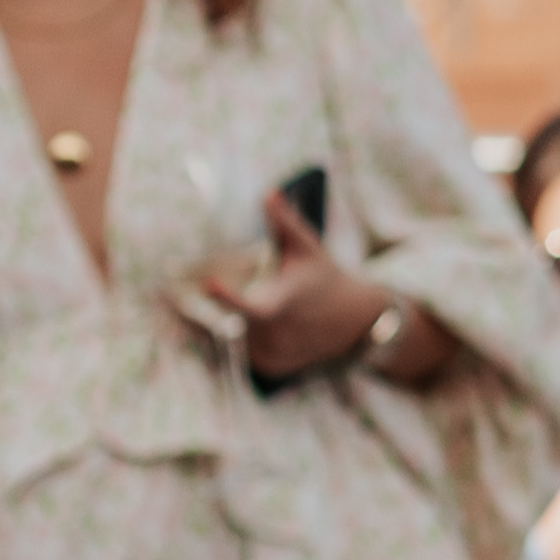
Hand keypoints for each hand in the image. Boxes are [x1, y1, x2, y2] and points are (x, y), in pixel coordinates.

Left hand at [204, 192, 389, 380]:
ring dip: (227, 323)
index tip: (209, 284)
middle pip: (227, 321)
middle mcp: (279, 334)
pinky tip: (263, 326)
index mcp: (285, 303)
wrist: (356, 322)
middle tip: (203, 294)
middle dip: (209, 307)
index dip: (228, 298)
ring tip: (253, 310)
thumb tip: (267, 193)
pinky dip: (242, 337)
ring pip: (231, 336)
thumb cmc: (325, 277)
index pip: (252, 306)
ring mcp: (275, 353)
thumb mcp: (308, 248)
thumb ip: (284, 223)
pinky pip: (241, 351)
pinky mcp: (272, 366)